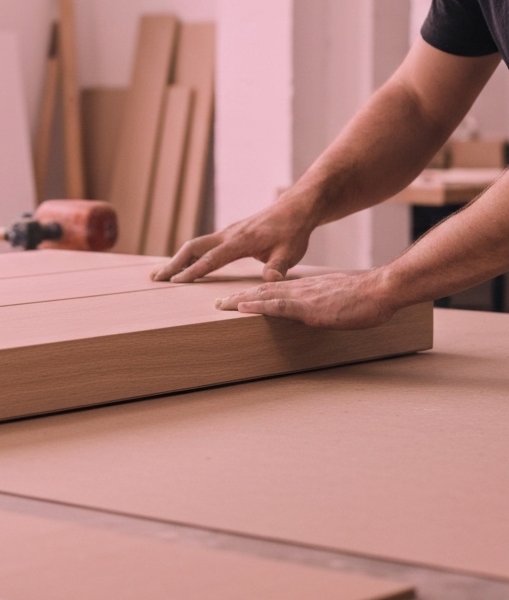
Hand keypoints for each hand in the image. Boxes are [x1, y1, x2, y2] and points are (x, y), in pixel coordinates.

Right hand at [150, 199, 315, 283]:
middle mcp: (228, 235)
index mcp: (240, 241)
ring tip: (160, 275)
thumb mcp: (290, 252)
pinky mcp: (227, 235)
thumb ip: (278, 267)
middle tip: (155, 279)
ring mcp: (226, 234)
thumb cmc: (292, 232)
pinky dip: (187, 255)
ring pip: (194, 245)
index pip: (211, 259)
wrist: (294, 209)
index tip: (175, 282)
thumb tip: (271, 279)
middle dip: (173, 264)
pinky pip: (202, 245)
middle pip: (192, 248)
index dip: (193, 271)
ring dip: (176, 259)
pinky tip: (180, 265)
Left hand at [213, 270, 399, 329]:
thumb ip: (323, 303)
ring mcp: (303, 297)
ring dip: (240, 300)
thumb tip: (317, 311)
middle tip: (216, 302)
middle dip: (238, 297)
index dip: (253, 295)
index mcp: (307, 288)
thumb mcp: (338, 299)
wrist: (383, 289)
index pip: (273, 290)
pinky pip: (279, 306)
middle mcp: (300, 289)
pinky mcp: (310, 307)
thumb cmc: (367, 297)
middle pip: (262, 292)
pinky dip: (258, 306)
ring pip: (264, 297)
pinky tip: (242, 307)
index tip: (235, 299)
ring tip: (219, 305)